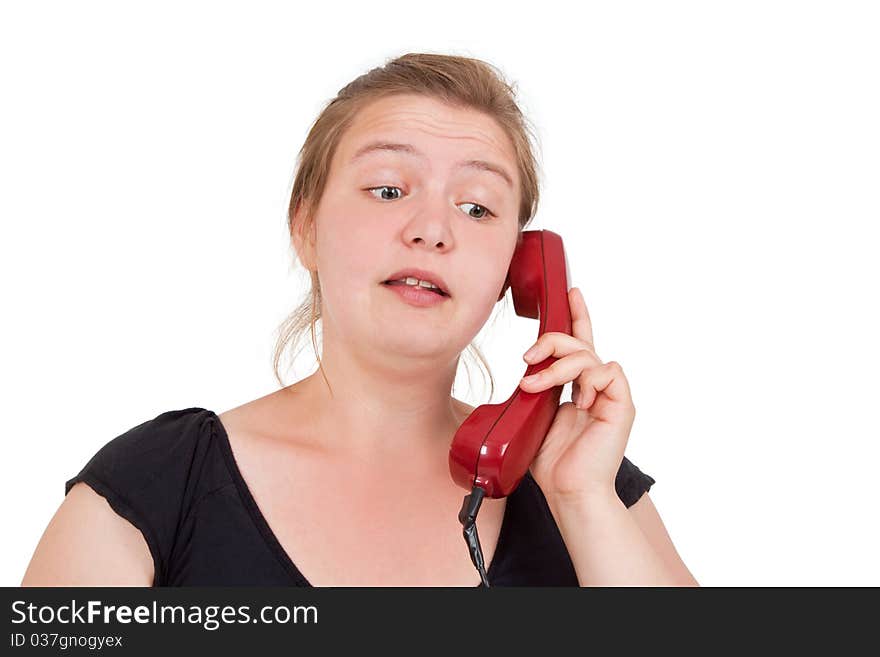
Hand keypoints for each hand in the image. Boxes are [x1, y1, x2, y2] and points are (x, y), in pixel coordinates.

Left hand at [518, 287, 635, 502]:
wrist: (569, 491)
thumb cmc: (552, 462)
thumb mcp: (534, 416)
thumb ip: (535, 390)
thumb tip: (523, 372)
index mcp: (577, 387)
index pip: (579, 343)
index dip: (576, 316)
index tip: (569, 292)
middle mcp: (596, 387)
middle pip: (579, 342)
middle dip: (550, 341)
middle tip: (527, 359)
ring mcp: (610, 395)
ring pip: (587, 354)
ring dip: (555, 366)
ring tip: (533, 386)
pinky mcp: (621, 405)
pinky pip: (608, 371)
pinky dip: (587, 381)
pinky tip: (578, 402)